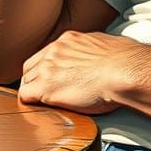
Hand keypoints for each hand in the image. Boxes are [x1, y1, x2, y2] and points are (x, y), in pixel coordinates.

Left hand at [17, 31, 144, 114]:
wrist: (124, 71)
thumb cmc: (125, 61)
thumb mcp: (105, 45)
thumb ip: (92, 51)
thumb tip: (97, 58)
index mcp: (68, 40)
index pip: (46, 54)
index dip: (45, 68)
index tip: (52, 79)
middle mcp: (55, 51)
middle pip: (31, 66)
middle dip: (34, 79)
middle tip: (44, 93)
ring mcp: (48, 68)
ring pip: (27, 80)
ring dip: (33, 91)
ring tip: (42, 104)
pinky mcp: (47, 88)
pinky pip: (25, 95)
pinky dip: (29, 102)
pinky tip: (38, 110)